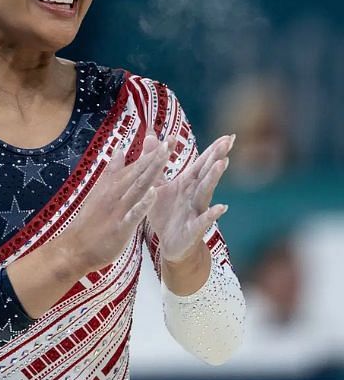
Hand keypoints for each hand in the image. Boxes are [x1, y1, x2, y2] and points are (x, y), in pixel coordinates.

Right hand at [52, 133, 170, 273]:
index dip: (151, 153)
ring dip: (152, 171)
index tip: (167, 139)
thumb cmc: (89, 222)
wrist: (74, 248)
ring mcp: (117, 209)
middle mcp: (114, 193)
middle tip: (170, 141)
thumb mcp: (99, 192)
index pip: (135, 166)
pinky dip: (143, 202)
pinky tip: (154, 192)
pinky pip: (133, 213)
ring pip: (138, 187)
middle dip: (155, 157)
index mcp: (112, 185)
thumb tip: (119, 149)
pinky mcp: (120, 227)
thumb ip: (111, 171)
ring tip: (165, 156)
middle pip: (138, 173)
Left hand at [150, 134, 234, 262]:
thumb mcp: (157, 185)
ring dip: (213, 177)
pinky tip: (222, 207)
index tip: (228, 135)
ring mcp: (196, 210)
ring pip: (206, 192)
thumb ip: (156, 162)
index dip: (214, 150)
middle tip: (229, 140)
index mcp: (187, 184)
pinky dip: (212, 214)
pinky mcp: (193, 228)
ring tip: (222, 163)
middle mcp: (195, 194)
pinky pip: (203, 220)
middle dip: (217, 156)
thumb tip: (150, 136)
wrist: (169, 244)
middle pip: (207, 173)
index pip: (202, 164)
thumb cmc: (166, 213)